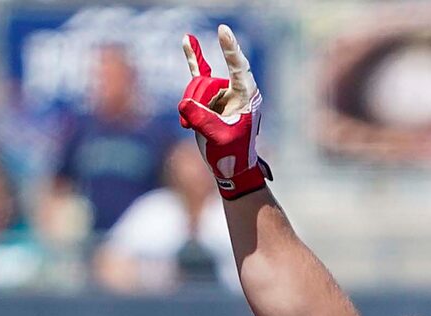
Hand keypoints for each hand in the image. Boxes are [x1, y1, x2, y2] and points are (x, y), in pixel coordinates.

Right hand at [178, 26, 268, 199]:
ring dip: (190, 107)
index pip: (238, 67)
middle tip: (192, 125)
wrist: (230, 168)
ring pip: (196, 87)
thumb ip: (201, 119)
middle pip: (206, 82)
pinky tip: (187, 40)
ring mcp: (223, 92)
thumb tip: (183, 104)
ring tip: (192, 126)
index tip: (223, 31)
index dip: (230, 49)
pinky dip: (194, 58)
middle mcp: (236, 90)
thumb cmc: (231, 154)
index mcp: (246, 96)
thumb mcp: (218, 137)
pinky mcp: (211, 96)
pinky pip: (200, 73)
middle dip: (195, 102)